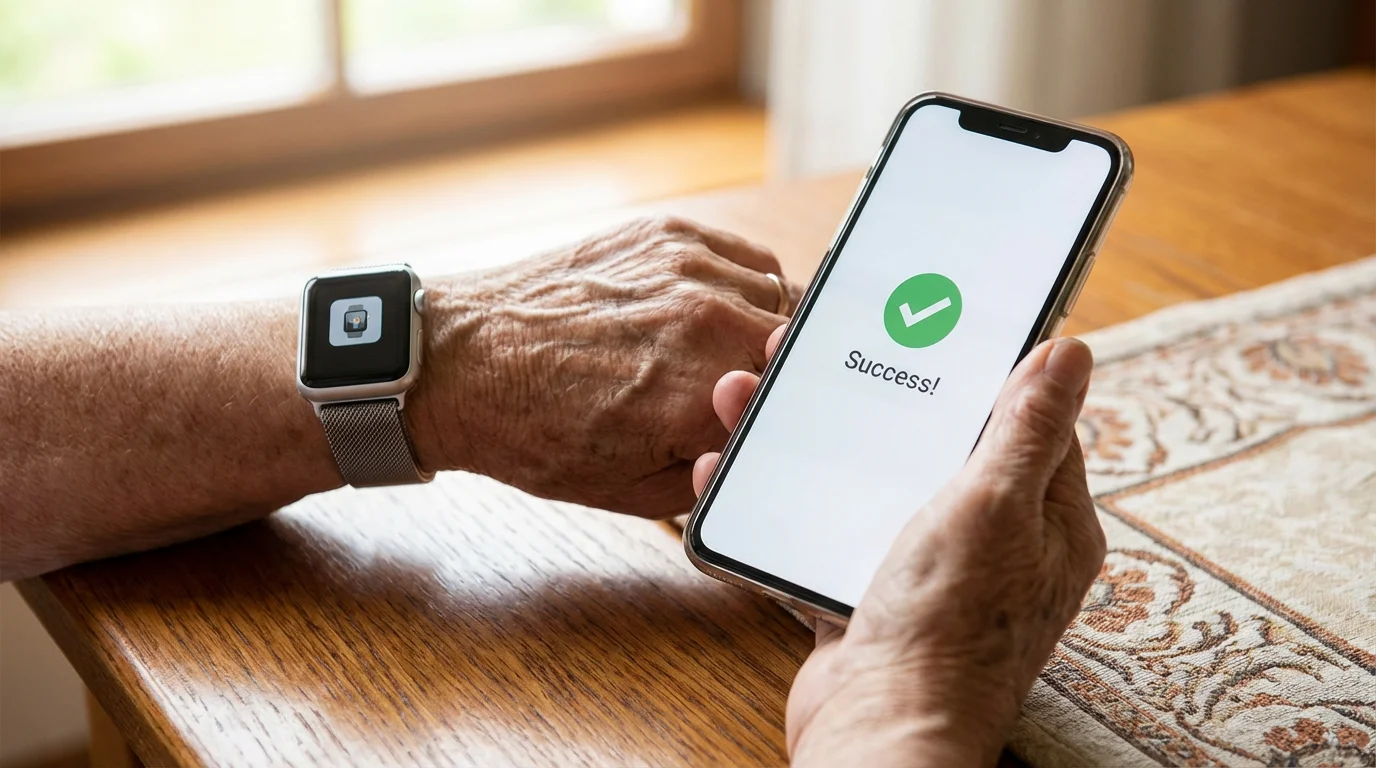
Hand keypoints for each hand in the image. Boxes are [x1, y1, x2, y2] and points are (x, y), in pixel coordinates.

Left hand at [409, 216, 802, 517]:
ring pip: (785, 298)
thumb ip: (715, 471)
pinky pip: (752, 258)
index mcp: (701, 397)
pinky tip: (720, 311)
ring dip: (773, 329)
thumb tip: (760, 452)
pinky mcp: (668, 234)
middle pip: (800, 350)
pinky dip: (749, 286)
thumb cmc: (535, 432)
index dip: (789, 422)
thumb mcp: (635, 490)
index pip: (794, 407)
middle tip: (751, 396)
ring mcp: (688, 269)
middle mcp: (706, 324)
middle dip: (784, 377)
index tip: (774, 425)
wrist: (462, 363)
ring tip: (735, 355)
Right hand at [694, 330, 1104, 766]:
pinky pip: (817, 533)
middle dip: (870, 395)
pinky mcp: (861, 597)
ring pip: (864, 484)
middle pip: (928, 444)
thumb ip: (1027, 427)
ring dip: (807, 442)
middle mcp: (988, 544)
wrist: (878, 730)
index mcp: (1042, 520)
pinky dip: (777, 501)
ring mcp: (922, 572)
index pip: (1022, 421)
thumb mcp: (993, 506)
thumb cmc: (948, 628)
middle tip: (809, 351)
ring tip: (746, 398)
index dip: (978, 367)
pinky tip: (727, 470)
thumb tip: (1071, 351)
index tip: (928, 322)